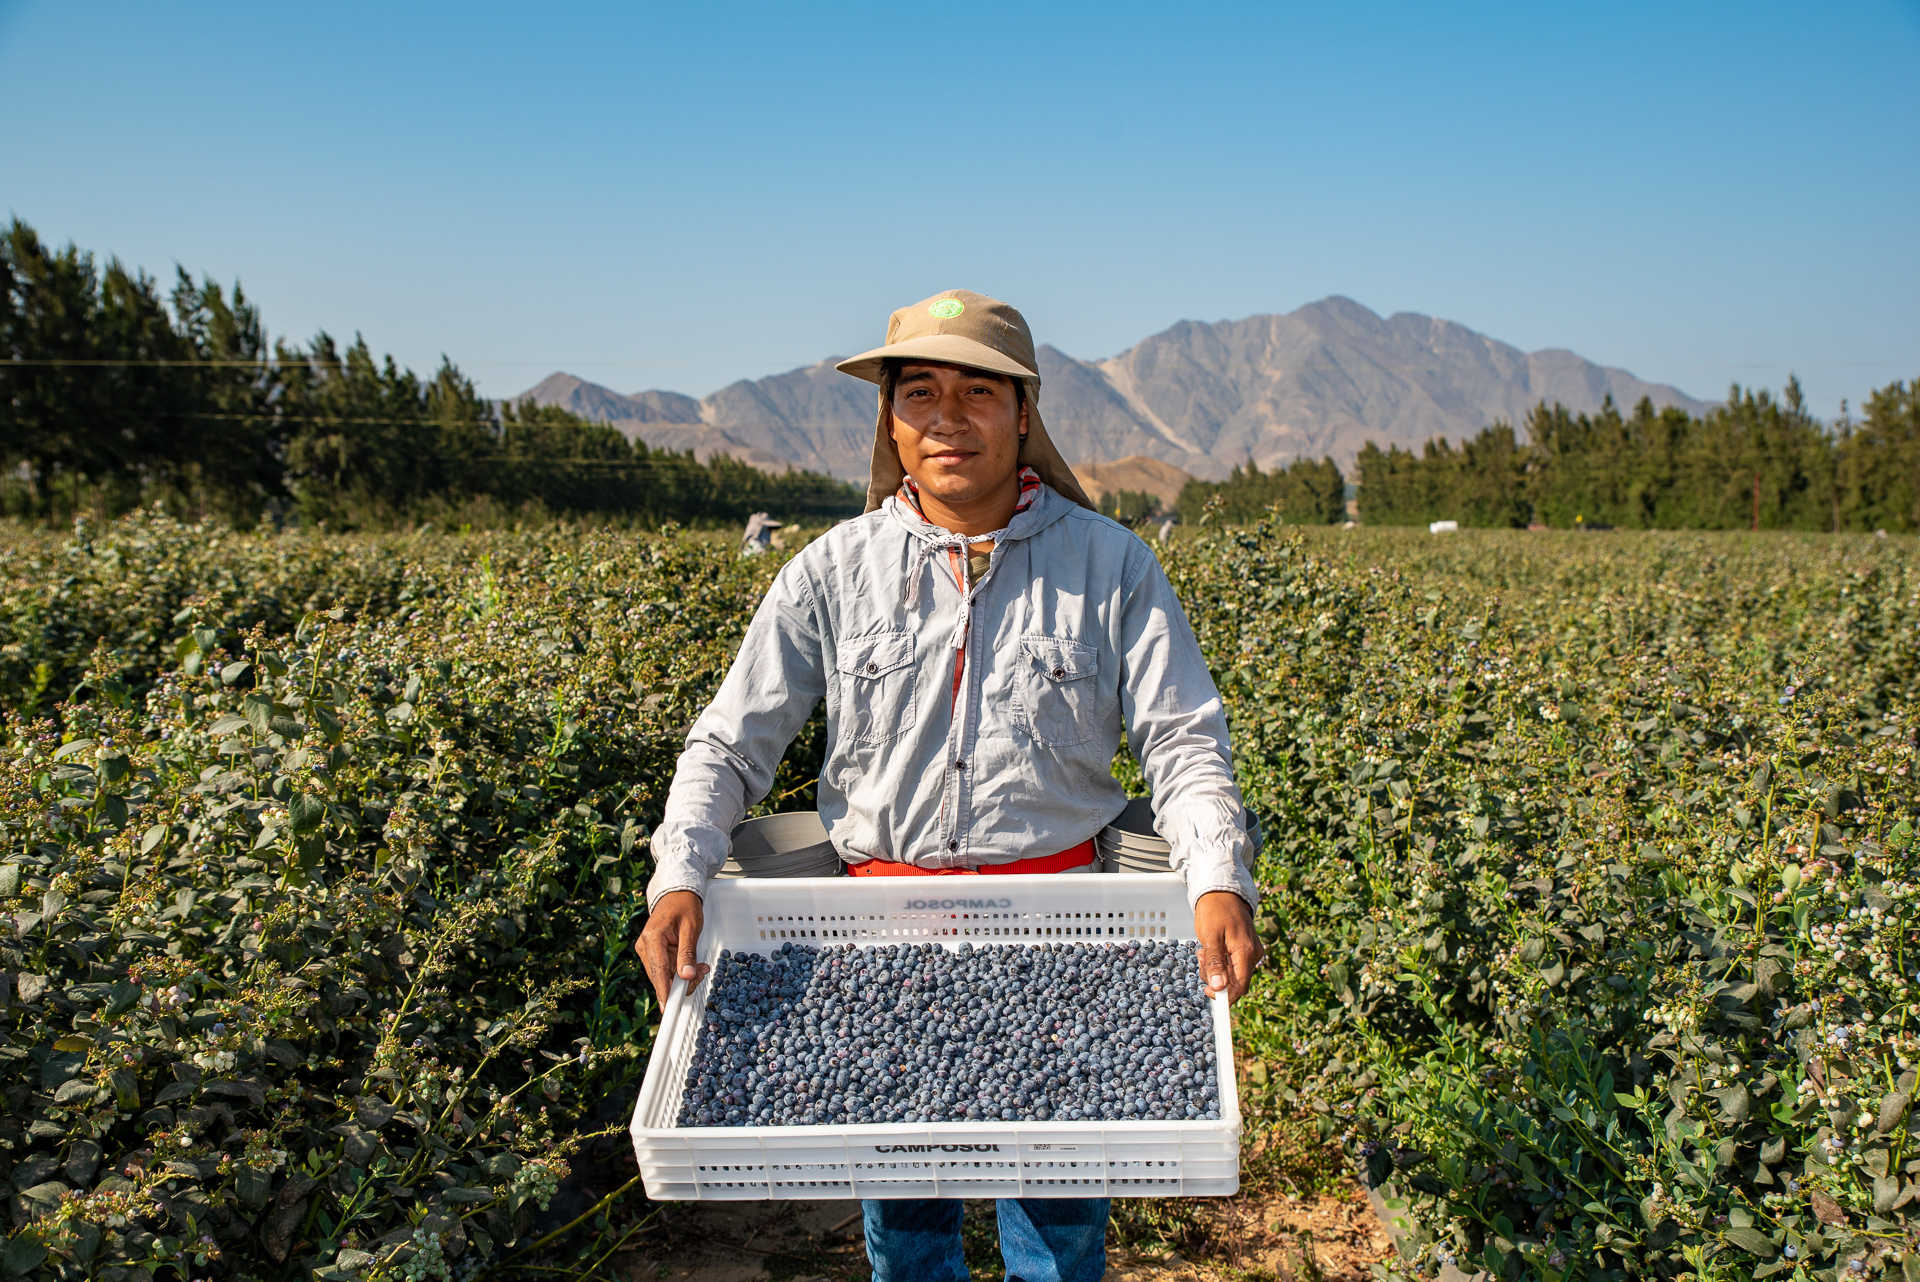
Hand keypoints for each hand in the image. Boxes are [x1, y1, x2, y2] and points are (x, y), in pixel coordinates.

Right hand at [635, 890, 708, 1006]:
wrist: (675, 895)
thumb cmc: (684, 906)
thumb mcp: (691, 928)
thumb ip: (688, 953)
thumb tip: (686, 976)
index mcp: (652, 938)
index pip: (658, 970)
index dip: (664, 991)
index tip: (668, 1007)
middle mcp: (645, 947)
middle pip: (661, 977)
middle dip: (682, 982)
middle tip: (702, 972)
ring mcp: (647, 951)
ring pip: (664, 976)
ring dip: (682, 977)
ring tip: (700, 966)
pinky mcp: (652, 954)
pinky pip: (666, 970)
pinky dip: (679, 972)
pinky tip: (692, 966)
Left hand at [1193, 891, 1262, 1003]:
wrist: (1222, 892)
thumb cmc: (1215, 910)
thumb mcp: (1210, 936)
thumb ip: (1215, 962)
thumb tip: (1219, 987)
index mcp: (1246, 952)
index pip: (1240, 987)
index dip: (1224, 996)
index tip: (1207, 992)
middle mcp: (1253, 955)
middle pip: (1235, 982)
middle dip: (1215, 977)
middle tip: (1202, 957)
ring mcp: (1251, 952)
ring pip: (1232, 974)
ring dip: (1215, 968)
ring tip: (1206, 949)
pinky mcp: (1246, 950)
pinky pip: (1232, 965)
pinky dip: (1219, 961)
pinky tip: (1212, 948)